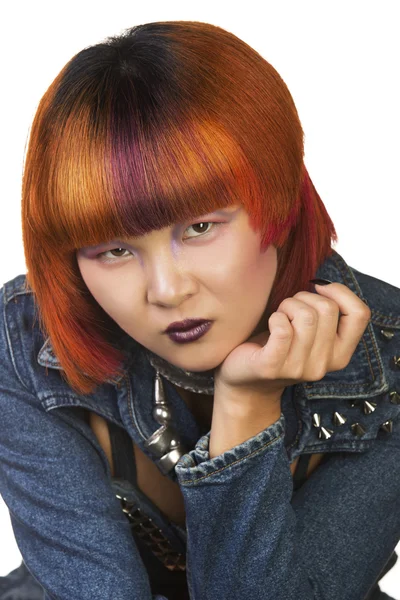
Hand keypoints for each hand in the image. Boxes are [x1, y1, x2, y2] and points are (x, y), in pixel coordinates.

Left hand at [214, 283, 371, 402]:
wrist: (245, 380)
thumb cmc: (279, 346)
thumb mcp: (311, 333)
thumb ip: (325, 313)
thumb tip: (323, 284)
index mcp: (340, 355)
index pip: (359, 314)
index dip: (340, 292)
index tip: (318, 287)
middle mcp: (323, 365)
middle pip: (328, 308)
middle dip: (304, 297)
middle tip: (289, 309)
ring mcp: (298, 369)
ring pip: (306, 316)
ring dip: (288, 306)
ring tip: (279, 316)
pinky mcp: (271, 367)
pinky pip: (283, 329)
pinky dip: (275, 317)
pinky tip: (270, 324)